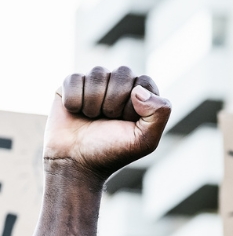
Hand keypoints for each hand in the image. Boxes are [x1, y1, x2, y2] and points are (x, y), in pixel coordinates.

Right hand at [44, 67, 170, 179]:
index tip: (127, 122)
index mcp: (142, 97)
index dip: (134, 104)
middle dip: (114, 102)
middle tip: (108, 120)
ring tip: (92, 118)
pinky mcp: (71, 84)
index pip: (144, 82)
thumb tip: (139, 90)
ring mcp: (96, 83)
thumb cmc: (113, 151)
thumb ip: (158, 114)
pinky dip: (74, 101)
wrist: (76, 162)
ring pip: (97, 73)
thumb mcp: (145, 140)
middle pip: (122, 73)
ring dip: (94, 102)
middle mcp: (120, 85)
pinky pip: (74, 79)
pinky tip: (76, 113)